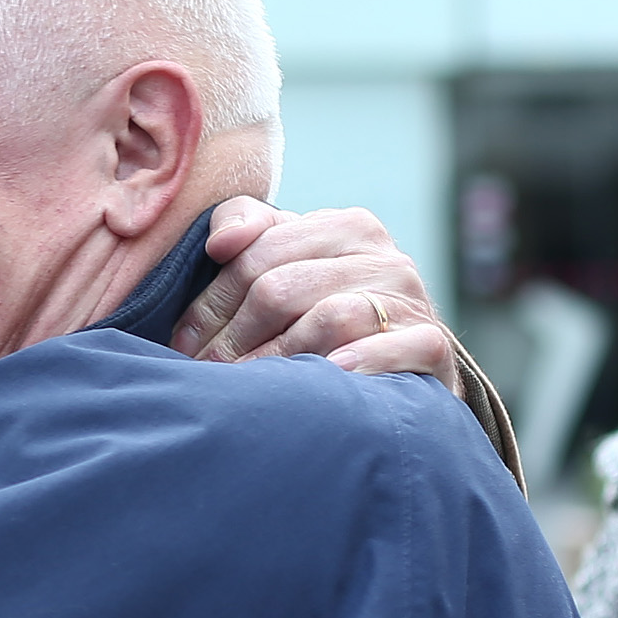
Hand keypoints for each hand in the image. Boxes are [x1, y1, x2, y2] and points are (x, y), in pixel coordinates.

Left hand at [175, 197, 464, 390]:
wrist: (406, 364)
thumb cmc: (327, 311)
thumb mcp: (290, 263)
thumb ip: (249, 229)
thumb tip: (220, 242)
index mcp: (344, 227)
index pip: (258, 254)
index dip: (211, 304)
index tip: (184, 344)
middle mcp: (382, 256)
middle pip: (282, 288)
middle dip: (233, 338)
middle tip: (207, 376)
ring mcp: (411, 300)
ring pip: (330, 318)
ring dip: (278, 359)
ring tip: (250, 390)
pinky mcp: (433, 345)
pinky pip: (397, 348)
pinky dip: (363, 362)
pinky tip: (332, 378)